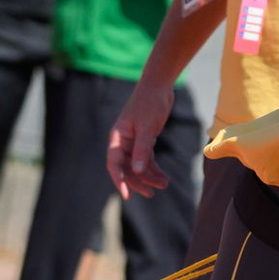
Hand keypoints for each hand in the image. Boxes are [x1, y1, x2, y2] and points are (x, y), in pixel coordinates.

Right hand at [106, 79, 175, 199]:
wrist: (159, 85)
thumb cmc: (150, 102)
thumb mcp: (146, 127)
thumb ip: (142, 150)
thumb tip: (137, 171)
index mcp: (117, 138)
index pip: (114, 164)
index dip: (119, 180)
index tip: (126, 195)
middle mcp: (123, 142)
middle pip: (126, 169)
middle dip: (138, 182)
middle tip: (151, 193)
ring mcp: (133, 142)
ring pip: (138, 166)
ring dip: (150, 176)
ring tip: (164, 184)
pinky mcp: (144, 140)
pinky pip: (147, 160)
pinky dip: (155, 169)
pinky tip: (163, 177)